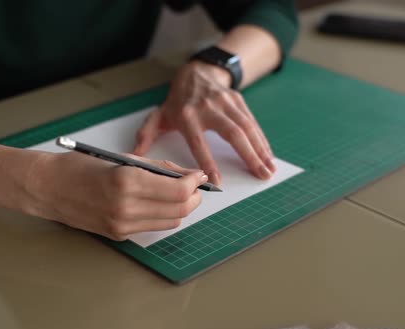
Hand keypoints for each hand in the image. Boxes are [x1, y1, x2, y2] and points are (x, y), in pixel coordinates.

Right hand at [23, 151, 206, 240]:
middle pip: (179, 210)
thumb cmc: (78, 166)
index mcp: (127, 182)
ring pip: (170, 222)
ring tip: (178, 193)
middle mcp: (126, 208)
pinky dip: (162, 215)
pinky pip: (152, 227)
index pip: (177, 190)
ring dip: (180, 208)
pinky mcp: (117, 235)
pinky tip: (158, 202)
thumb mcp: (121, 158)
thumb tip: (185, 174)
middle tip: (193, 185)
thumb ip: (156, 167)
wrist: (47, 188)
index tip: (197, 174)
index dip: (194, 182)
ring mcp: (122, 225)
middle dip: (193, 197)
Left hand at [134, 60, 275, 184]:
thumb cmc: (177, 101)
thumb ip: (147, 134)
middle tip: (260, 176)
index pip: (199, 142)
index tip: (218, 181)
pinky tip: (268, 155)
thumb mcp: (159, 115)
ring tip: (269, 169)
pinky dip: (262, 139)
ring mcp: (225, 102)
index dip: (208, 162)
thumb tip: (134, 154)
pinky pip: (252, 122)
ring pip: (247, 127)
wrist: (196, 71)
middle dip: (248, 156)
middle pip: (232, 134)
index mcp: (187, 116)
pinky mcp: (238, 100)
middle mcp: (208, 108)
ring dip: (261, 149)